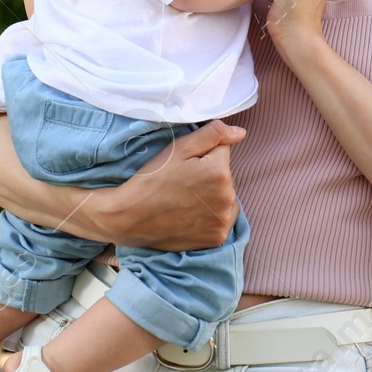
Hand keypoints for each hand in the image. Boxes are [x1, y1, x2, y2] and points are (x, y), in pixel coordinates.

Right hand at [103, 120, 244, 249]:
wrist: (130, 217)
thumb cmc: (152, 179)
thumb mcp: (179, 148)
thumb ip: (214, 134)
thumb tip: (241, 133)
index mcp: (220, 172)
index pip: (223, 151)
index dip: (203, 154)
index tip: (185, 165)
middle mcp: (228, 198)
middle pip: (226, 175)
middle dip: (210, 174)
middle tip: (182, 183)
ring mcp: (223, 221)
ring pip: (226, 196)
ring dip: (213, 195)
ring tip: (186, 199)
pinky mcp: (217, 238)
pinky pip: (223, 218)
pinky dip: (212, 215)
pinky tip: (191, 214)